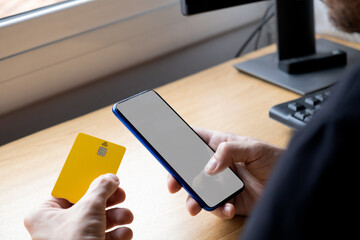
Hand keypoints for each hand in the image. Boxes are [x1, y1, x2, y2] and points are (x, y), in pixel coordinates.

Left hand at [24, 173, 133, 239]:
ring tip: (125, 216)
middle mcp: (58, 226)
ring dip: (117, 217)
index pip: (68, 187)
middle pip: (88, 202)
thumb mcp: (89, 208)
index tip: (101, 169)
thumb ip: (101, 188)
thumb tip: (109, 177)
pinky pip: (105, 234)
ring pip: (100, 219)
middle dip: (108, 200)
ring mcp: (74, 239)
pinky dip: (118, 233)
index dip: (87, 178)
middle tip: (119, 192)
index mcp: (45, 213)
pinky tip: (123, 233)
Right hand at [167, 127, 283, 218]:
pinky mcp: (230, 200)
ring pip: (199, 191)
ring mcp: (222, 183)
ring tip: (195, 206)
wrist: (292, 185)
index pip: (195, 140)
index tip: (167, 150)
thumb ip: (228, 151)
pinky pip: (216, 207)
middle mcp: (218, 164)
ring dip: (194, 199)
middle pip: (190, 168)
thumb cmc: (275, 159)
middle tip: (174, 185)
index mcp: (220, 145)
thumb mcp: (253, 148)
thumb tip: (209, 166)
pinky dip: (219, 210)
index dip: (179, 142)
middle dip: (179, 178)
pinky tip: (229, 208)